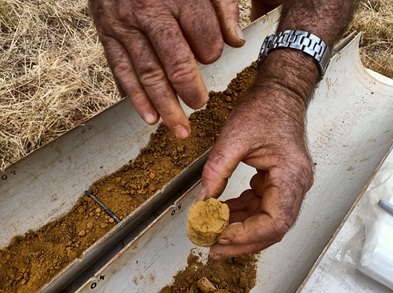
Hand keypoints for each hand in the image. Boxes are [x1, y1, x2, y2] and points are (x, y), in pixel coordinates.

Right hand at [89, 0, 244, 138]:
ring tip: (179, 129)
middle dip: (191, 92)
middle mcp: (149, 13)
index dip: (213, 55)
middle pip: (176, 65)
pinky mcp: (106, 36)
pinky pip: (121, 72)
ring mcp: (124, 27)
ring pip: (148, 76)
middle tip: (200, 106)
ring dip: (165, 107)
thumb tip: (236, 42)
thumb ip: (222, 7)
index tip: (211, 57)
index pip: (206, 41)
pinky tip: (148, 117)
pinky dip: (135, 98)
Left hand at [199, 79, 313, 258]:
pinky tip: (221, 212)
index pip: (275, 221)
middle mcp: (295, 185)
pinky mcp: (278, 182)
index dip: (247, 235)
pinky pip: (260, 207)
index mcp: (291, 175)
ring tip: (212, 232)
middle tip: (212, 247)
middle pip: (272, 229)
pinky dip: (241, 213)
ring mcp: (289, 185)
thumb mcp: (233, 137)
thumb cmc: (265, 109)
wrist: (279, 94)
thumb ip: (216, 172)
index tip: (219, 235)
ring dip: (239, 230)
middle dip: (241, 241)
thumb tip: (202, 202)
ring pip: (266, 221)